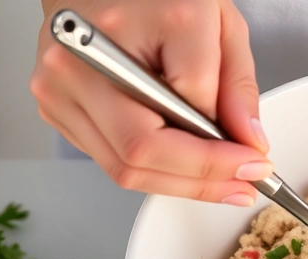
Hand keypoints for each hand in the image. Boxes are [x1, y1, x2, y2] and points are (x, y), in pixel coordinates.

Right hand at [30, 0, 270, 205]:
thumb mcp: (216, 23)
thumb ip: (236, 83)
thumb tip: (249, 142)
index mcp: (130, 22)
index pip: (185, 103)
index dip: (223, 146)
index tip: (255, 163)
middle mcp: (83, 56)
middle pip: (142, 150)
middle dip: (200, 180)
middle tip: (240, 186)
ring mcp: (59, 86)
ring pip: (124, 167)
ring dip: (179, 184)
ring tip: (218, 183)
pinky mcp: (53, 107)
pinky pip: (108, 161)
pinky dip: (152, 171)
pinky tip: (181, 165)